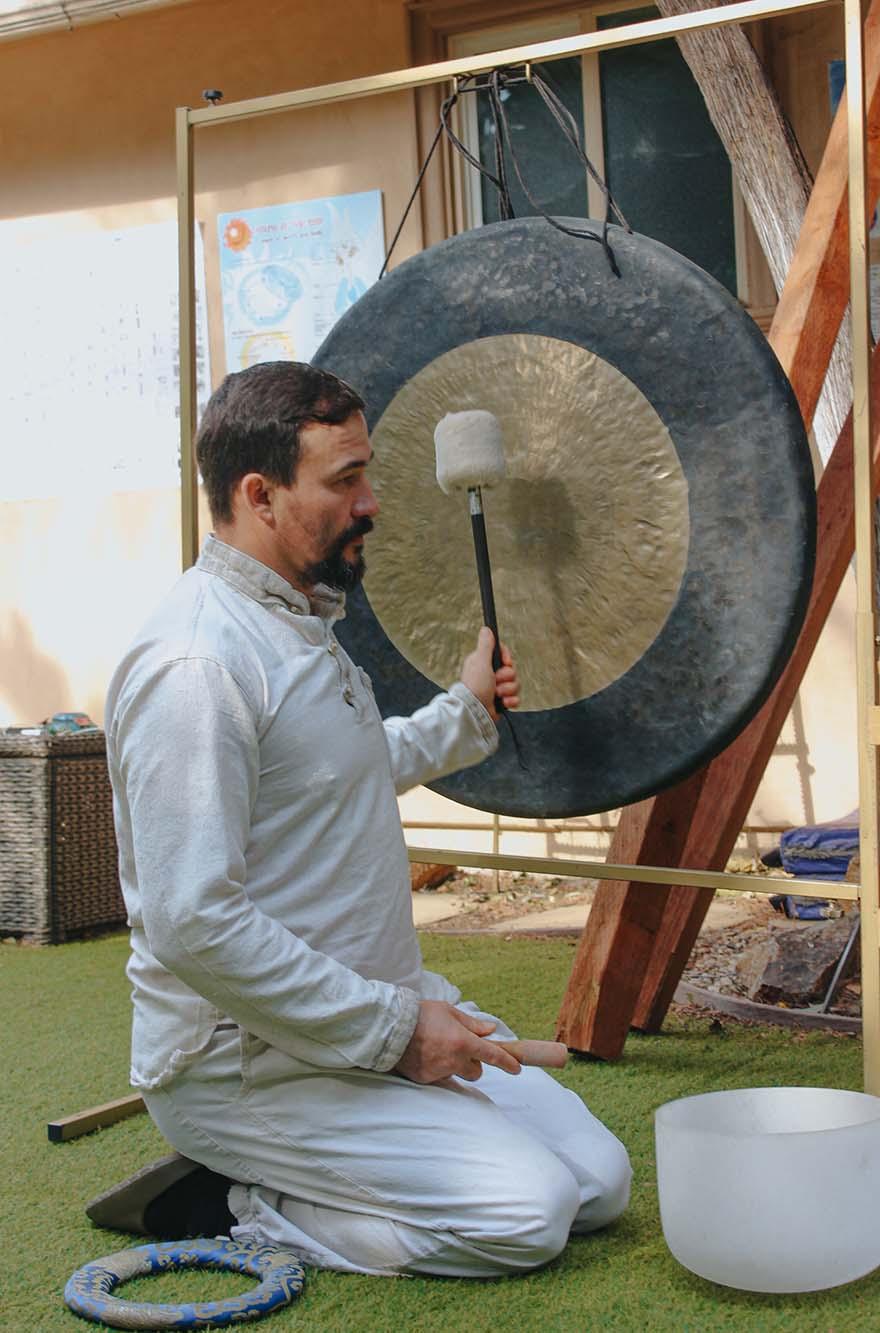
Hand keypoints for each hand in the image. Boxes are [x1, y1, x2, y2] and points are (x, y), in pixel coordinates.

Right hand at [395, 1000, 521, 1083]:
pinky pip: (439, 1077)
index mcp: (463, 1041)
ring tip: (439, 1050)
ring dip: (455, 1067)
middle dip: (473, 1064)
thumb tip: (490, 1031)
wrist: (391, 1027)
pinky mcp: (425, 1079)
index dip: (507, 1063)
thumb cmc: (421, 1014)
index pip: (492, 1056)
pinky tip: (426, 1055)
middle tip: (461, 1050)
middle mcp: (453, 1060)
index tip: (517, 1069)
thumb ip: (472, 1024)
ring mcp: (439, 1072)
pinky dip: (437, 1068)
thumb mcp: (449, 1012)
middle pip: (476, 1072)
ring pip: (457, 1075)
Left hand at [460, 627, 519, 721]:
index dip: (507, 658)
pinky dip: (510, 701)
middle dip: (507, 677)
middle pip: (512, 670)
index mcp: (484, 663)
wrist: (475, 711)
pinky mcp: (501, 701)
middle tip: (496, 681)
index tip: (505, 662)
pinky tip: (502, 702)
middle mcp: (490, 674)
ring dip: (508, 689)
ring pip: (515, 684)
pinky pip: (515, 697)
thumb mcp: (480, 660)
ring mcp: (496, 688)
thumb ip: (485, 645)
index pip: (503, 654)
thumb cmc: (475, 685)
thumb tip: (486, 629)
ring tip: (497, 694)